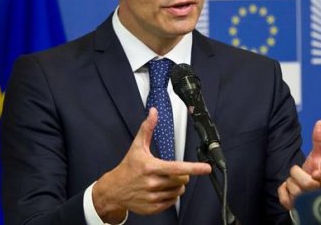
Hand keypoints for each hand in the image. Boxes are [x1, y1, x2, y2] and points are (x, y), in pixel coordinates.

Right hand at [92, 108, 211, 222]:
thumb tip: (153, 112)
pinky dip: (171, 196)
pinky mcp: (153, 208)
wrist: (114, 189)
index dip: (194, 168)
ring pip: (178, 192)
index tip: (206, 168)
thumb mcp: (137, 146)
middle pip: (181, 180)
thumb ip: (148, 128)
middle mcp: (152, 183)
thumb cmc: (128, 167)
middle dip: (182, 175)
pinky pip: (172, 202)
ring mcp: (152, 197)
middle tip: (173, 172)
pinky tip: (161, 190)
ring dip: (177, 186)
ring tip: (165, 181)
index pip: (177, 168)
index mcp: (151, 167)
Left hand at [278, 120, 320, 209]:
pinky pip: (284, 199)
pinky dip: (282, 191)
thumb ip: (319, 142)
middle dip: (298, 173)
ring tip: (296, 182)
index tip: (316, 172)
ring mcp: (308, 203)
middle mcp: (320, 194)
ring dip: (290, 182)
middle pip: (307, 183)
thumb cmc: (315, 174)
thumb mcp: (318, 158)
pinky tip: (287, 189)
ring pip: (294, 189)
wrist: (308, 194)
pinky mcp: (296, 208)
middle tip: (300, 173)